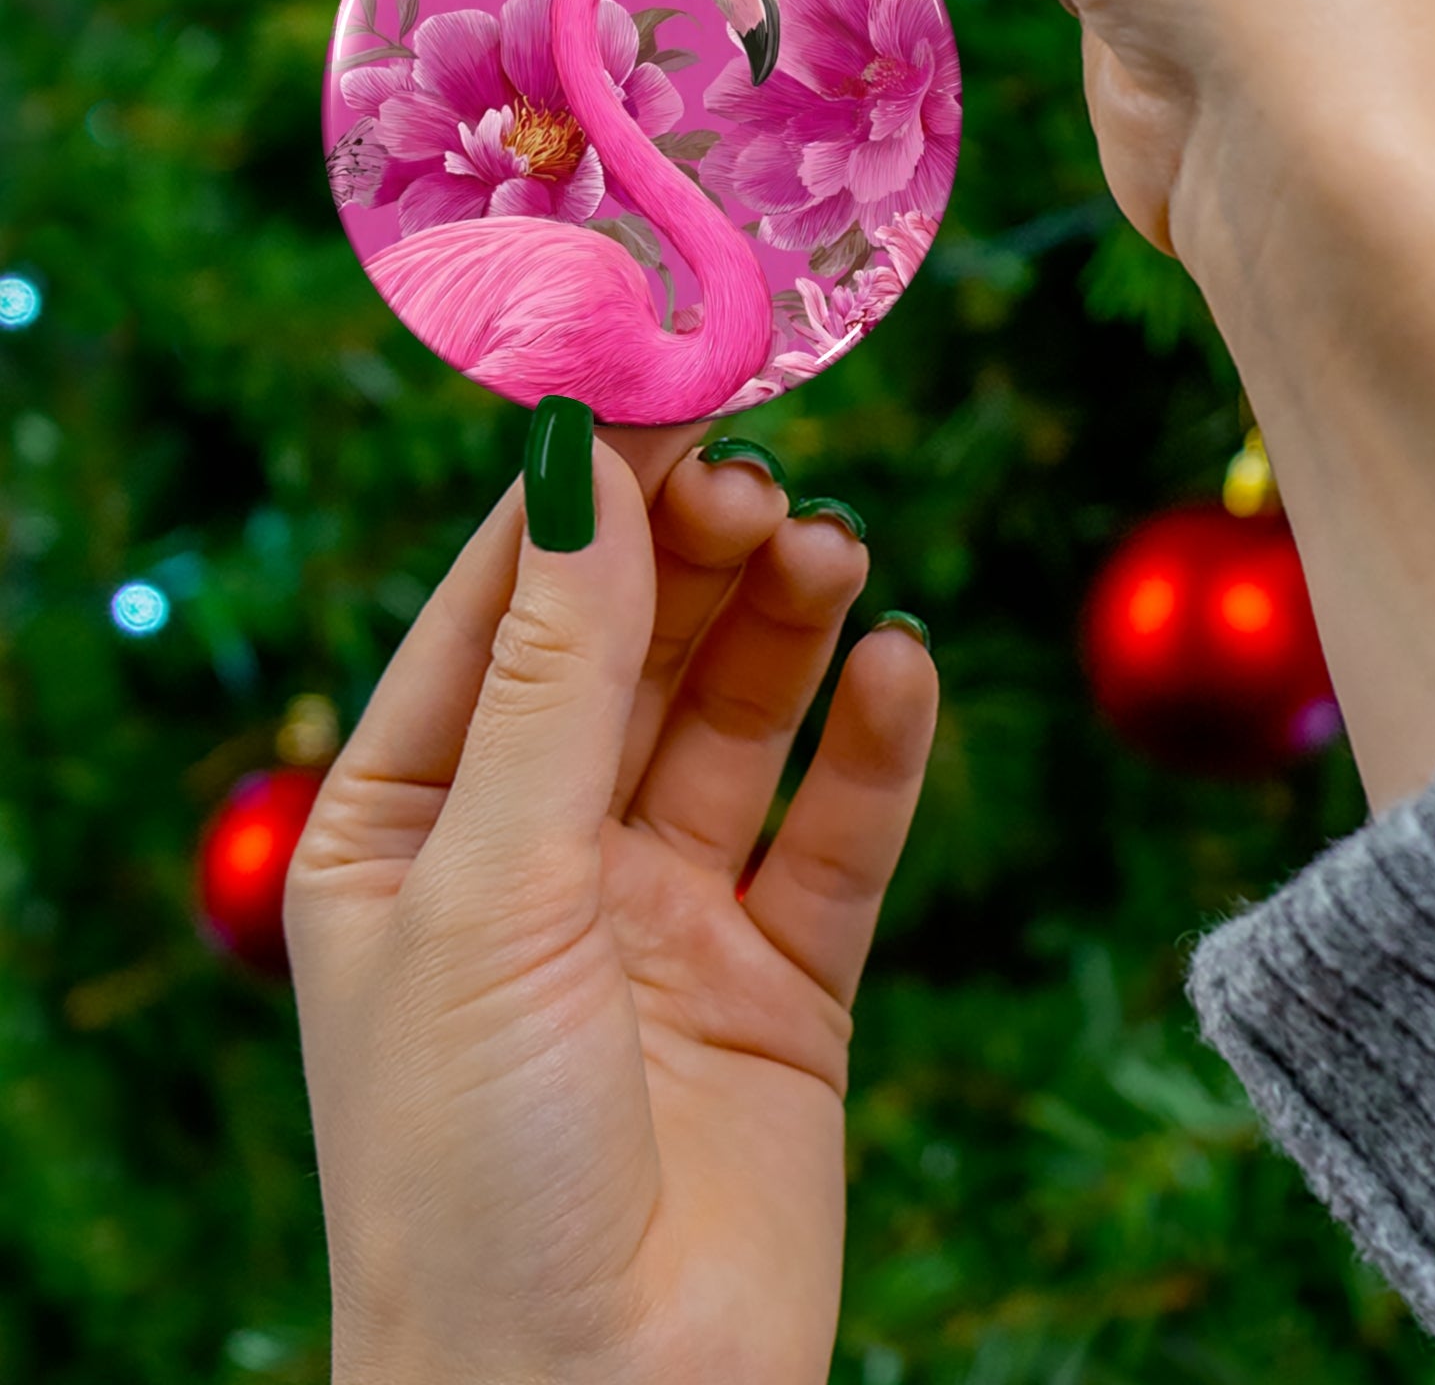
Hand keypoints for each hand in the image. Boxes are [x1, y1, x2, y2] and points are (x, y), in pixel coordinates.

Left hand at [286, 422, 936, 1384]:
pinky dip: (874, 747)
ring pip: (739, 723)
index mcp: (411, 827)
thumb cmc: (472, 1167)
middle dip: (695, 559)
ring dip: (787, 630)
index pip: (501, 612)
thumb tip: (581, 465)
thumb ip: (555, 675)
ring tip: (835, 553)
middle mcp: (538, 856)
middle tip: (766, 482)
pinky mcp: (783, 980)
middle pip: (633, 651)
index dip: (582, 499)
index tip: (666, 389)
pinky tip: (900, 671)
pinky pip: (838, 833)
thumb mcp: (492, 888)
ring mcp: (665, 915)